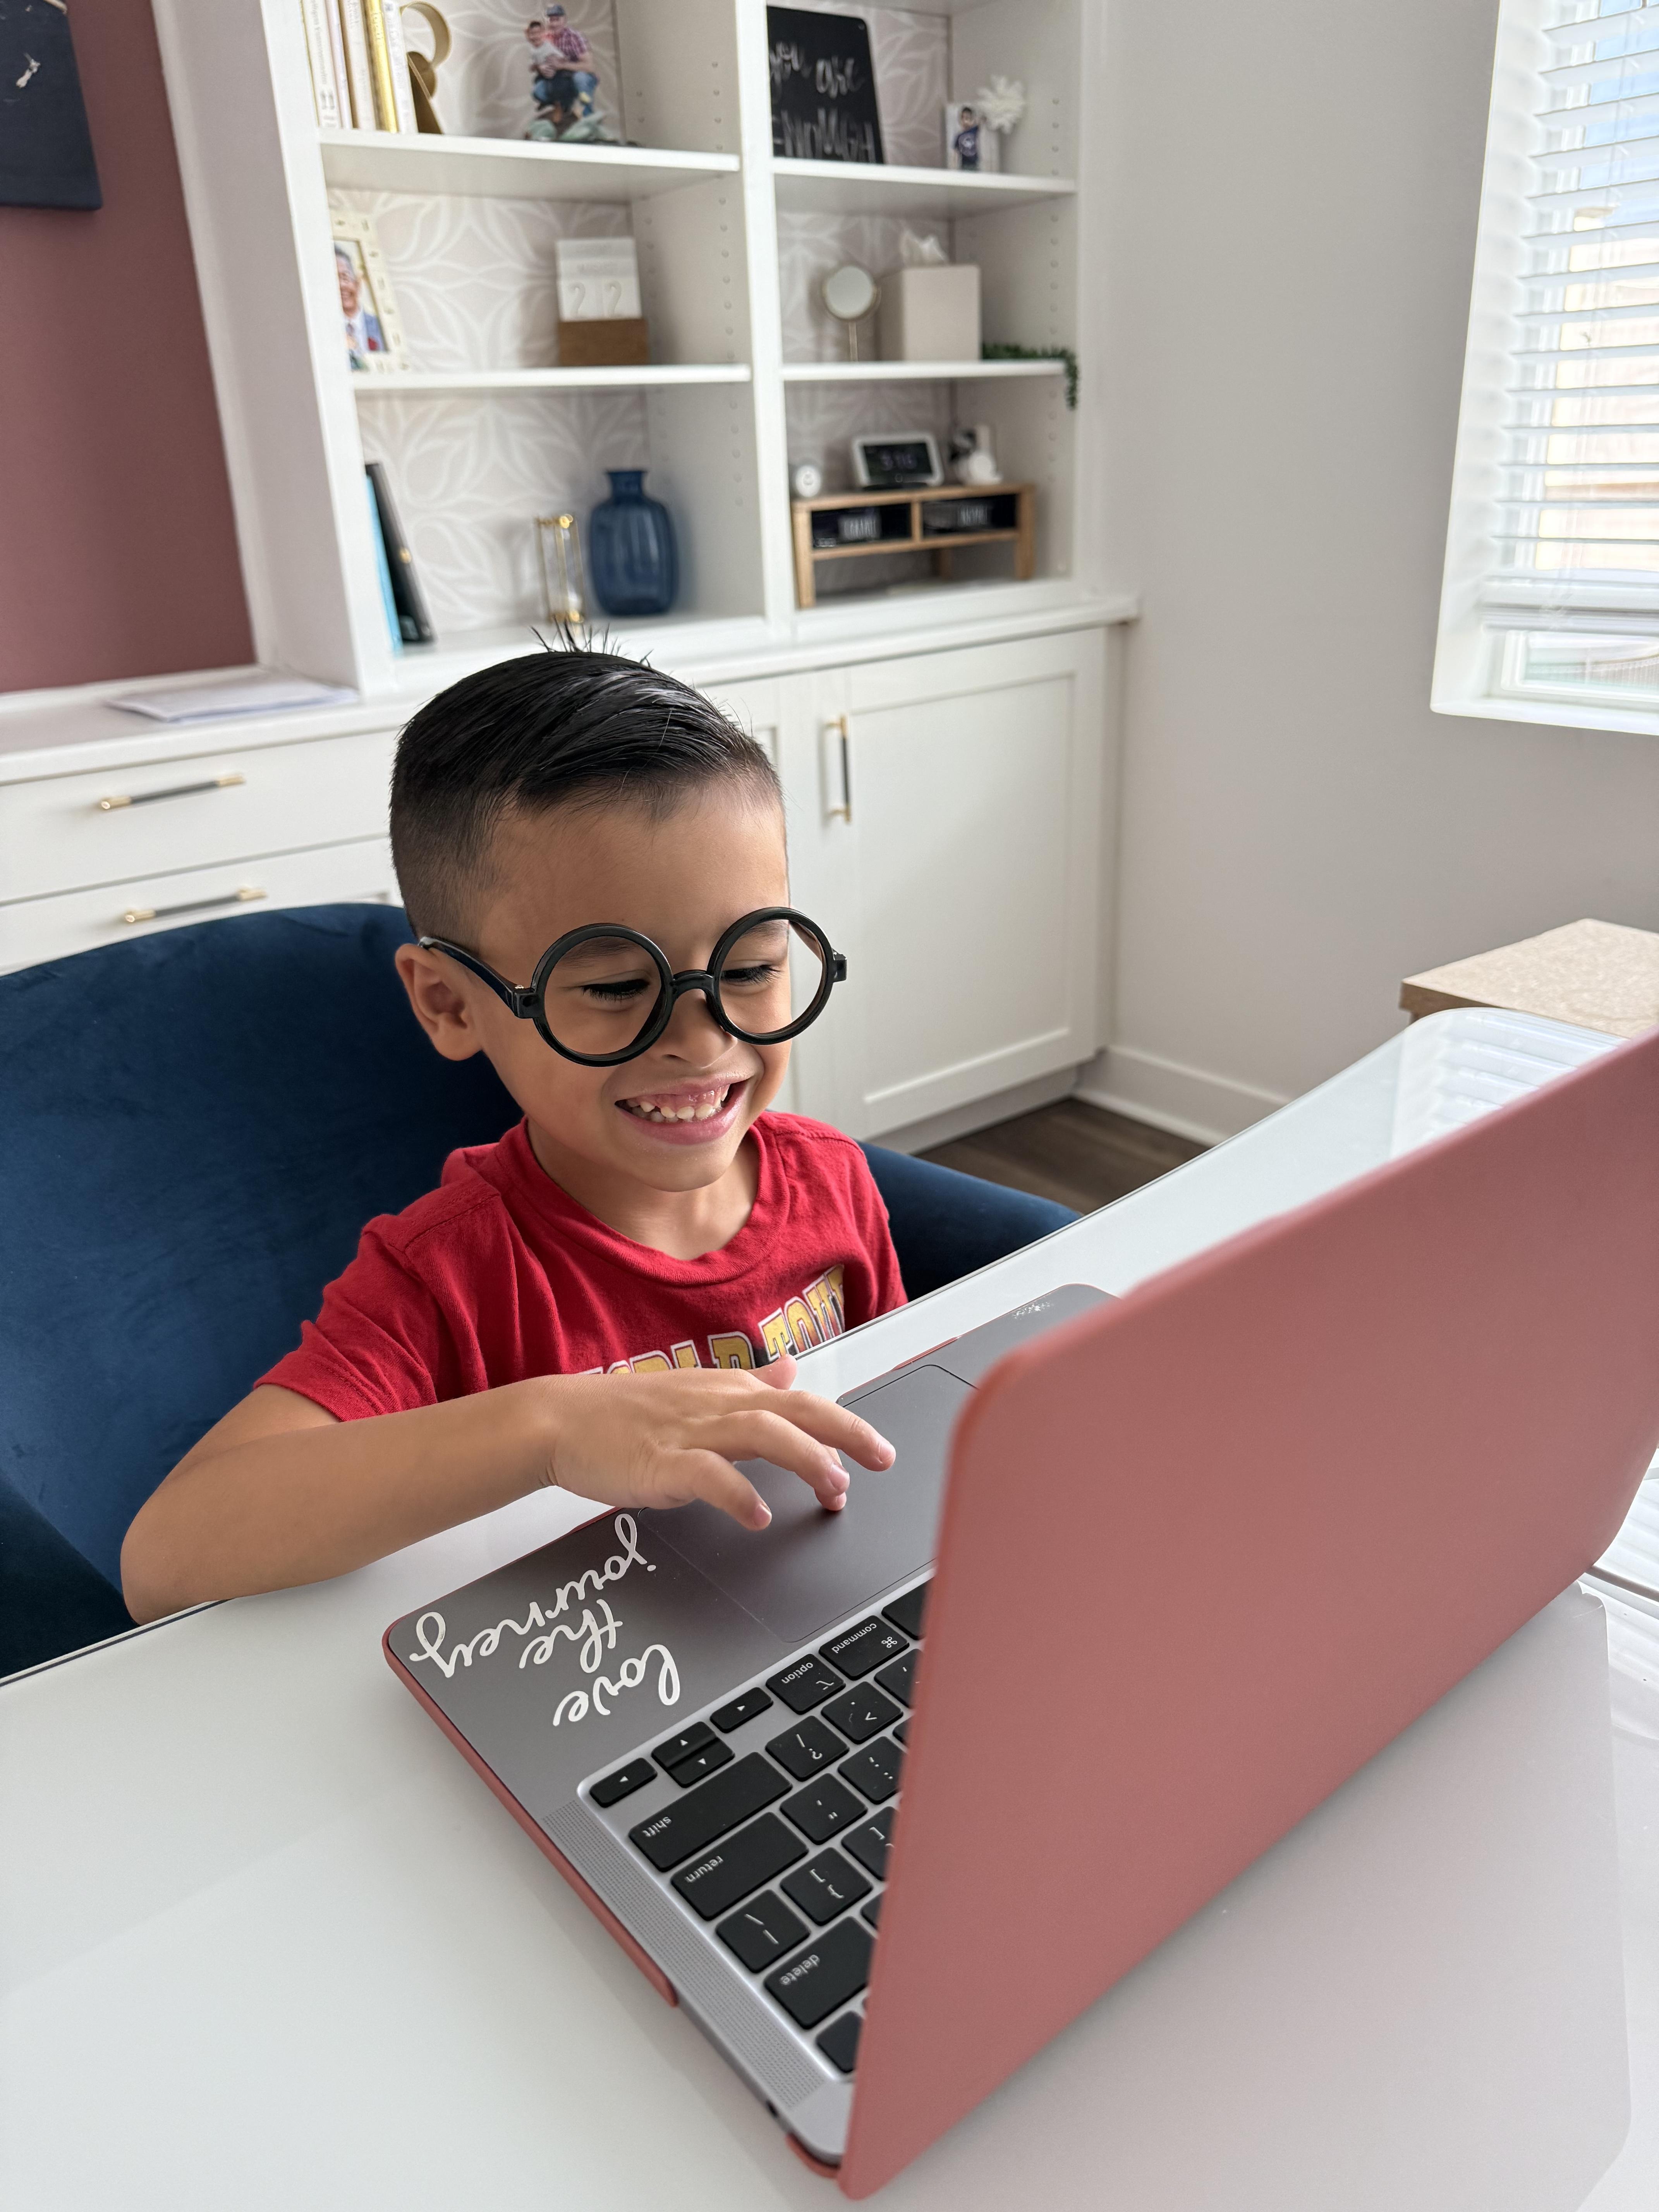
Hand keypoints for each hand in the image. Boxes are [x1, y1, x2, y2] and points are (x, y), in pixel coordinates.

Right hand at [542, 1352, 893, 1529]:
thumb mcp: (697, 1390)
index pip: (801, 1402)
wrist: (560, 1419)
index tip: (874, 1452)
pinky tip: (760, 1517)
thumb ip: (749, 1385)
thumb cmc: (626, 1413)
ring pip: (762, 1433)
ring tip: (834, 1488)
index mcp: (729, 1391)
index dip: (843, 1425)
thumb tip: (791, 1369)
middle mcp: (717, 1405)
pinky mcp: (660, 1461)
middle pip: (795, 1409)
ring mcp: (689, 1432)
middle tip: (882, 1459)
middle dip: (846, 1431)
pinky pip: (707, 1476)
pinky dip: (738, 1495)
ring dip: (804, 1459)